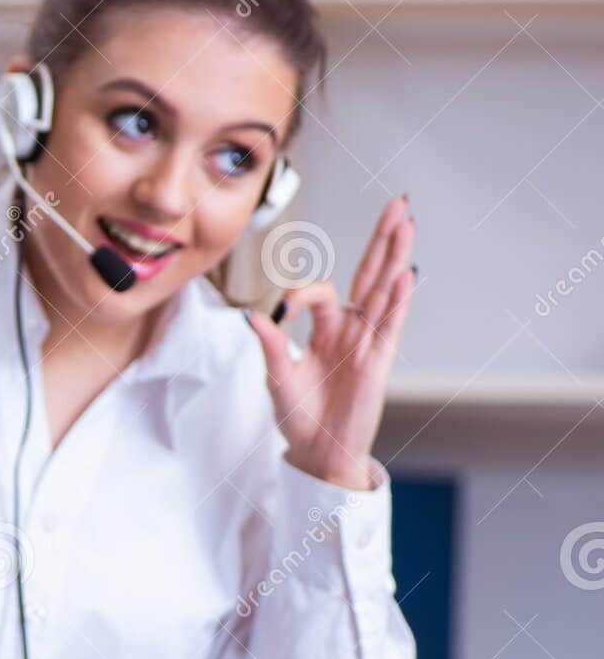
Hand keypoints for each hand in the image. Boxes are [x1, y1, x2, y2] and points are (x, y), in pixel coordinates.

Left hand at [246, 193, 415, 490]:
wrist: (317, 454)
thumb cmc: (300, 417)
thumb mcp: (277, 377)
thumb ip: (270, 345)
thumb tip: (251, 315)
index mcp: (326, 330)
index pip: (322, 293)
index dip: (302, 293)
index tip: (283, 309)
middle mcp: (351, 330)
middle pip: (370, 276)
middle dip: (382, 240)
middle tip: (398, 203)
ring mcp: (368, 344)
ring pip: (384, 293)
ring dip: (395, 258)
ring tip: (407, 223)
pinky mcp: (377, 364)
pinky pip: (389, 327)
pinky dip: (397, 301)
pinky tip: (406, 274)